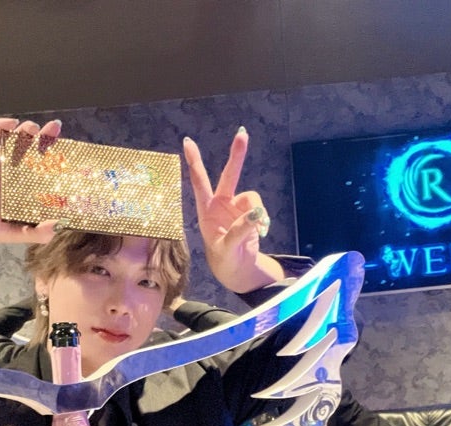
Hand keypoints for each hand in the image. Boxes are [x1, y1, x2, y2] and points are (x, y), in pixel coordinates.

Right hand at [0, 118, 62, 253]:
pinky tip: (12, 124)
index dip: (54, 158)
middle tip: (55, 128)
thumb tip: (59, 226)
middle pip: (31, 148)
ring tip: (34, 129)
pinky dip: (2, 126)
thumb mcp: (16, 233)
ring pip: (14, 138)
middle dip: (44, 136)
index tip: (68, 151)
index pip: (41, 167)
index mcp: (21, 187)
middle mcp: (10, 172)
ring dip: (26, 129)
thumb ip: (37, 233)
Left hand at [183, 128, 284, 292]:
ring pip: (252, 199)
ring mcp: (235, 207)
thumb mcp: (227, 249)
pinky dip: (263, 220)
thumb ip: (239, 231)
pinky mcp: (249, 213)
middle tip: (242, 134)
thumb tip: (255, 214)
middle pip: (229, 175)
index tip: (187, 142)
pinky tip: (261, 232)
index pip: (199, 183)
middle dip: (237, 155)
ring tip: (258, 231)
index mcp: (206, 211)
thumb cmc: (224, 259)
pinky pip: (260, 210)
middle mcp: (220, 204)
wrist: (237, 268)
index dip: (194, 162)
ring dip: (258, 213)